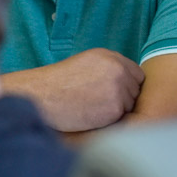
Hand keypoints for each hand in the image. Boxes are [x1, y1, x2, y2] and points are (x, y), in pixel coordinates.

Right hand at [2, 48, 144, 132]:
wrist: (40, 96)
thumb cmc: (55, 84)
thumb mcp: (83, 65)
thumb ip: (106, 69)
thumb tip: (127, 82)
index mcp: (109, 56)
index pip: (136, 74)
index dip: (125, 86)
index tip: (109, 93)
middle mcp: (118, 68)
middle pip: (135, 90)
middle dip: (122, 99)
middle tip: (97, 102)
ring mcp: (118, 87)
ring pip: (130, 105)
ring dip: (115, 110)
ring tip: (90, 108)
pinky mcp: (116, 107)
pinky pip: (121, 117)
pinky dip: (108, 120)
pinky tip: (90, 115)